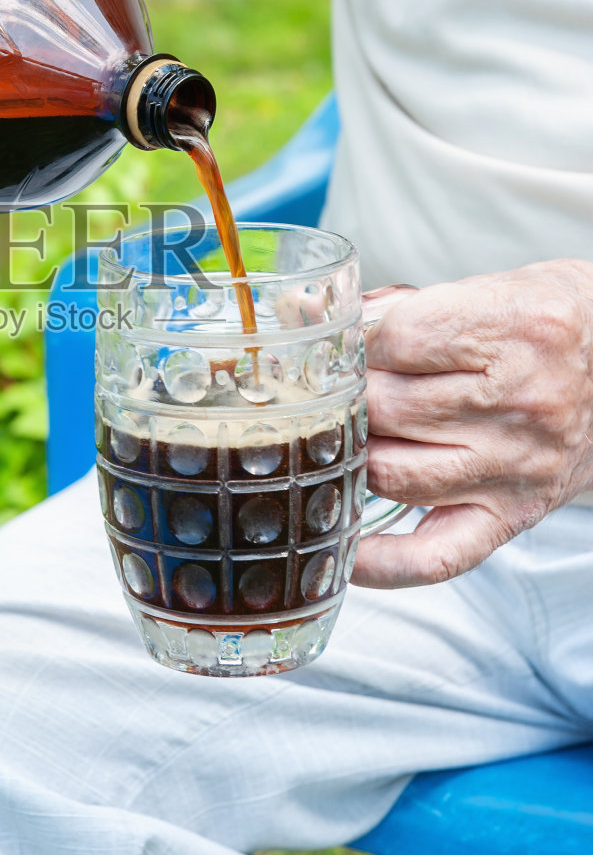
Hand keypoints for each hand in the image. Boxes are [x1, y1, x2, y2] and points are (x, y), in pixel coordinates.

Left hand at [353, 260, 592, 587]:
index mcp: (516, 328)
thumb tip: (309, 316)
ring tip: (340, 441)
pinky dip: (383, 563)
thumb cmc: (546, 325)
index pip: (400, 338)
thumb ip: (400, 307)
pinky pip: (437, 556)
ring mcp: (515, 466)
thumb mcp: (487, 291)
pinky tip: (346, 550)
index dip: (355, 340)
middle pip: (388, 406)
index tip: (341, 344)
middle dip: (345, 397)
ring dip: (351, 457)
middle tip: (331, 393)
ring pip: (393, 472)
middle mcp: (521, 401)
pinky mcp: (512, 515)